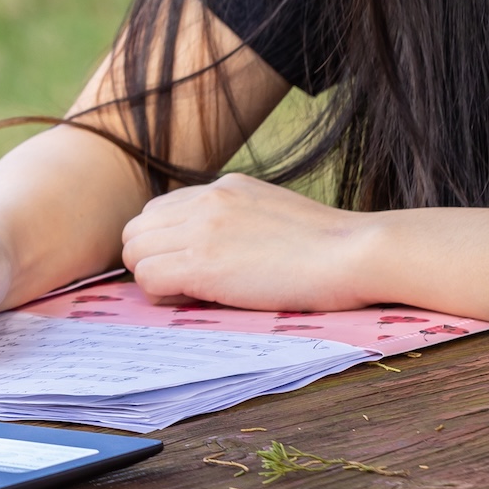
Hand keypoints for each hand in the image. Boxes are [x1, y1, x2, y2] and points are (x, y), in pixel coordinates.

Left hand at [119, 173, 371, 311]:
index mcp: (224, 186)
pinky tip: (193, 302)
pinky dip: (160, 296)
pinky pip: (148, 278)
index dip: (164, 243)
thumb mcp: (275, 213)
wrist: (353, 253)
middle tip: (181, 286)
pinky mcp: (204, 263)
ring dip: (152, 278)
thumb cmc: (329, 247)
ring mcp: (203, 228)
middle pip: (137, 229)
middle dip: (149, 259)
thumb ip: (240, 220)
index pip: (160, 210)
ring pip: (135, 252)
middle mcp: (206, 200)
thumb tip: (222, 248)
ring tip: (189, 295)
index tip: (186, 266)